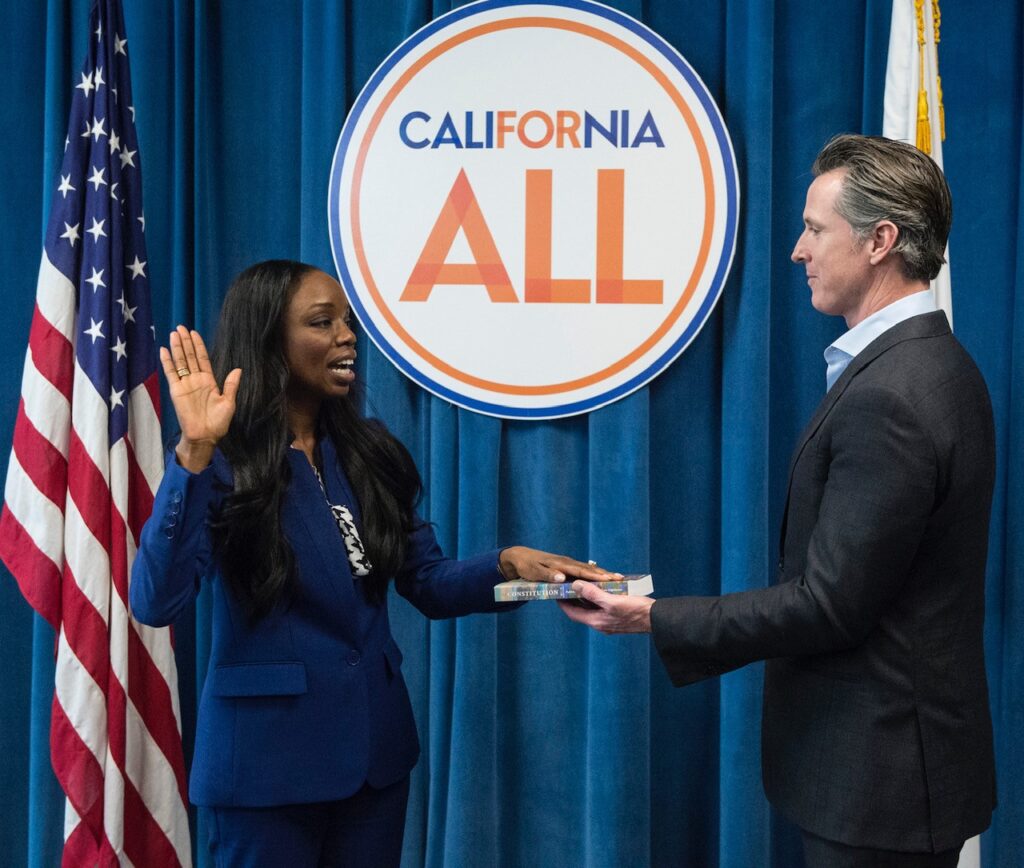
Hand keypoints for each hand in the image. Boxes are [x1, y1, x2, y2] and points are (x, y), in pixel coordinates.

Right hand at [159, 326, 241, 472]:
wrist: (205, 436)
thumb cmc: (218, 422)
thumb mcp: (229, 402)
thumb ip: (231, 385)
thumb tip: (238, 369)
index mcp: (209, 381)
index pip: (202, 359)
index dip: (198, 346)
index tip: (194, 333)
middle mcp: (196, 380)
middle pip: (189, 356)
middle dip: (186, 342)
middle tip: (181, 327)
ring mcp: (185, 384)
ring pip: (180, 361)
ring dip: (177, 348)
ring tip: (173, 333)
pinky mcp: (176, 391)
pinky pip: (171, 373)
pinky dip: (167, 361)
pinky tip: (164, 350)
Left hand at [498, 547, 616, 583]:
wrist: (519, 557)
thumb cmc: (526, 566)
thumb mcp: (533, 572)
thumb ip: (547, 575)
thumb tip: (561, 578)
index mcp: (561, 565)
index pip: (581, 571)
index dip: (595, 576)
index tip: (608, 579)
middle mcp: (567, 563)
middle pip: (589, 569)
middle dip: (604, 574)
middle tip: (620, 578)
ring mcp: (568, 564)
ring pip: (588, 569)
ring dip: (602, 574)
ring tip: (617, 578)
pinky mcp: (567, 566)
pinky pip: (583, 570)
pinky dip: (594, 574)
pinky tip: (601, 578)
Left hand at [557, 581, 653, 632]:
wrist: (657, 619)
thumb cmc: (636, 610)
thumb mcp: (612, 601)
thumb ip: (593, 593)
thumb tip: (576, 586)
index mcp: (596, 621)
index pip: (572, 613)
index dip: (563, 603)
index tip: (556, 592)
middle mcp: (601, 623)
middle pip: (582, 610)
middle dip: (574, 598)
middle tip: (568, 585)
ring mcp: (610, 621)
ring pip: (593, 607)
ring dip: (587, 596)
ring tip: (582, 583)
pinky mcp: (618, 617)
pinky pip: (603, 606)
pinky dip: (599, 597)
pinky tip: (602, 588)